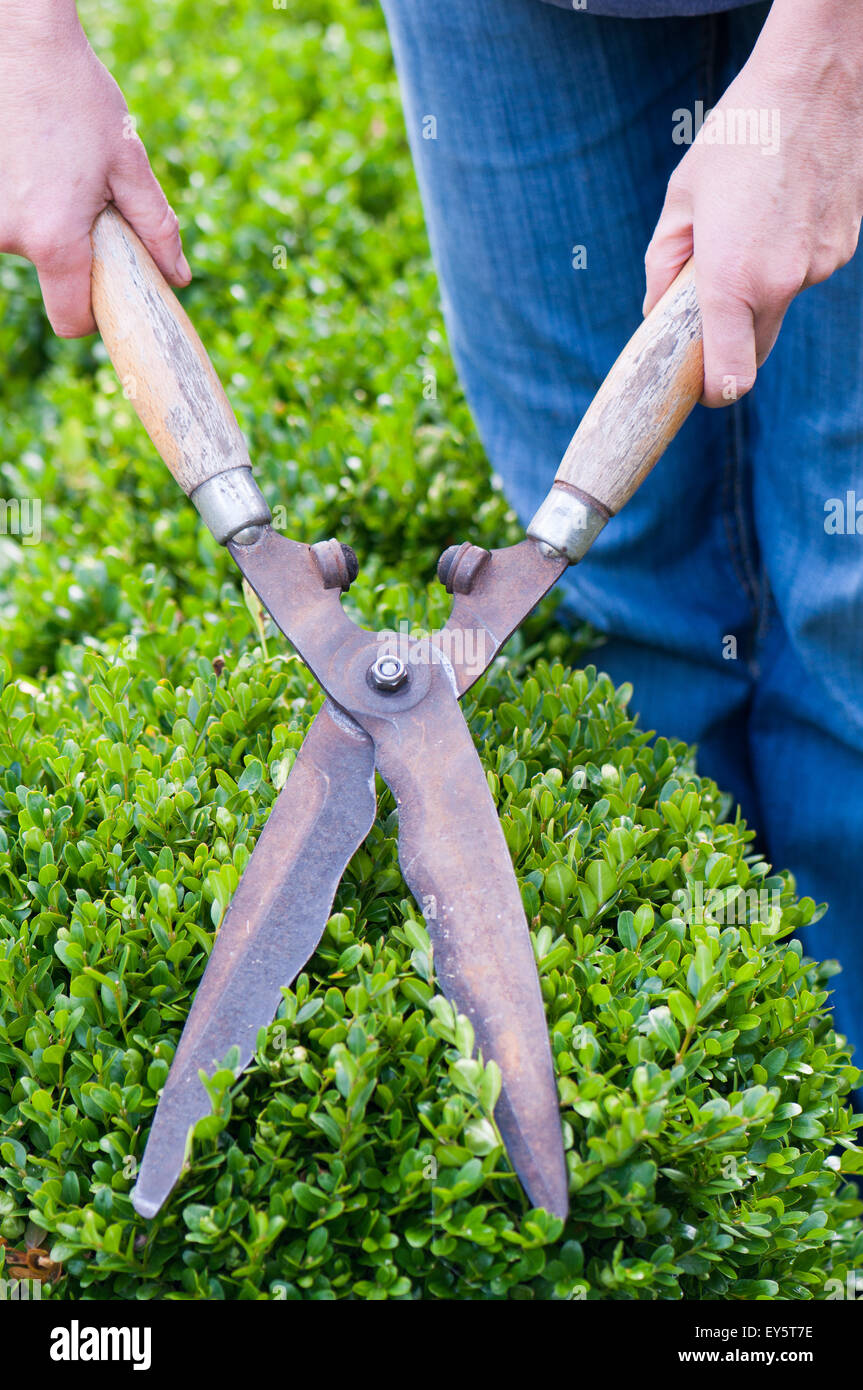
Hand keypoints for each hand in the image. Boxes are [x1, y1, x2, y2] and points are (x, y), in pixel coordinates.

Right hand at [0, 0, 189, 338]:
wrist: (19, 38)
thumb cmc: (77, 97)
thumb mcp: (129, 164)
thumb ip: (156, 228)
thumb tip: (178, 276)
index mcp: (54, 240)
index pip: (69, 320)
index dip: (92, 317)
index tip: (106, 295)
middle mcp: (9, 236)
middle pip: (50, 273)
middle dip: (74, 249)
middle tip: (87, 200)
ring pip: (26, 241)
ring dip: (47, 219)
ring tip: (58, 169)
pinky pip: (6, 215)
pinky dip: (22, 198)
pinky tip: (34, 160)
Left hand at [643, 0, 862, 406]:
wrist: (815, 80)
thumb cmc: (738, 136)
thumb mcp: (680, 201)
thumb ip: (663, 267)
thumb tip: (655, 312)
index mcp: (732, 280)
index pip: (731, 377)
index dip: (713, 392)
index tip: (701, 387)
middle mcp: (782, 283)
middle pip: (754, 352)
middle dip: (728, 345)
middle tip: (708, 309)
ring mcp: (819, 267)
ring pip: (779, 305)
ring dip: (758, 288)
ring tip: (749, 225)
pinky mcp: (842, 247)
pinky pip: (804, 272)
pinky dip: (786, 258)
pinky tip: (779, 211)